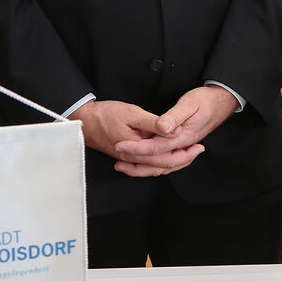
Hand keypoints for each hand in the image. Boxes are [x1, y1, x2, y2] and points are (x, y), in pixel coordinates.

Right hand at [74, 98, 202, 177]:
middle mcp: (132, 159)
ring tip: (188, 154)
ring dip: (172, 162)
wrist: (83, 120)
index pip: (165, 158)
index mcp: (136, 150)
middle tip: (198, 150)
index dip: (184, 154)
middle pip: (162, 166)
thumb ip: (153, 123)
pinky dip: (159, 162)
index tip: (198, 146)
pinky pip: (146, 164)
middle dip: (183, 160)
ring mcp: (128, 159)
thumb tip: (172, 131)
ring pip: (154, 167)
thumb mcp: (132, 113)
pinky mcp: (126, 156)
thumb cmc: (105, 115)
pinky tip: (167, 157)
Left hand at [114, 85, 236, 175]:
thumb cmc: (206, 100)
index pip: (156, 147)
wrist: (222, 102)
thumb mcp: (190, 103)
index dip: (136, 148)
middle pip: (157, 162)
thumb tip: (162, 128)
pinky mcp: (182, 146)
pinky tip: (141, 161)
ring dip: (141, 168)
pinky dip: (152, 165)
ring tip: (123, 165)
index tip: (119, 144)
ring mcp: (183, 147)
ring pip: (161, 166)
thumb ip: (175, 116)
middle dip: (135, 162)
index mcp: (183, 137)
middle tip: (116, 159)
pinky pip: (165, 162)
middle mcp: (183, 146)